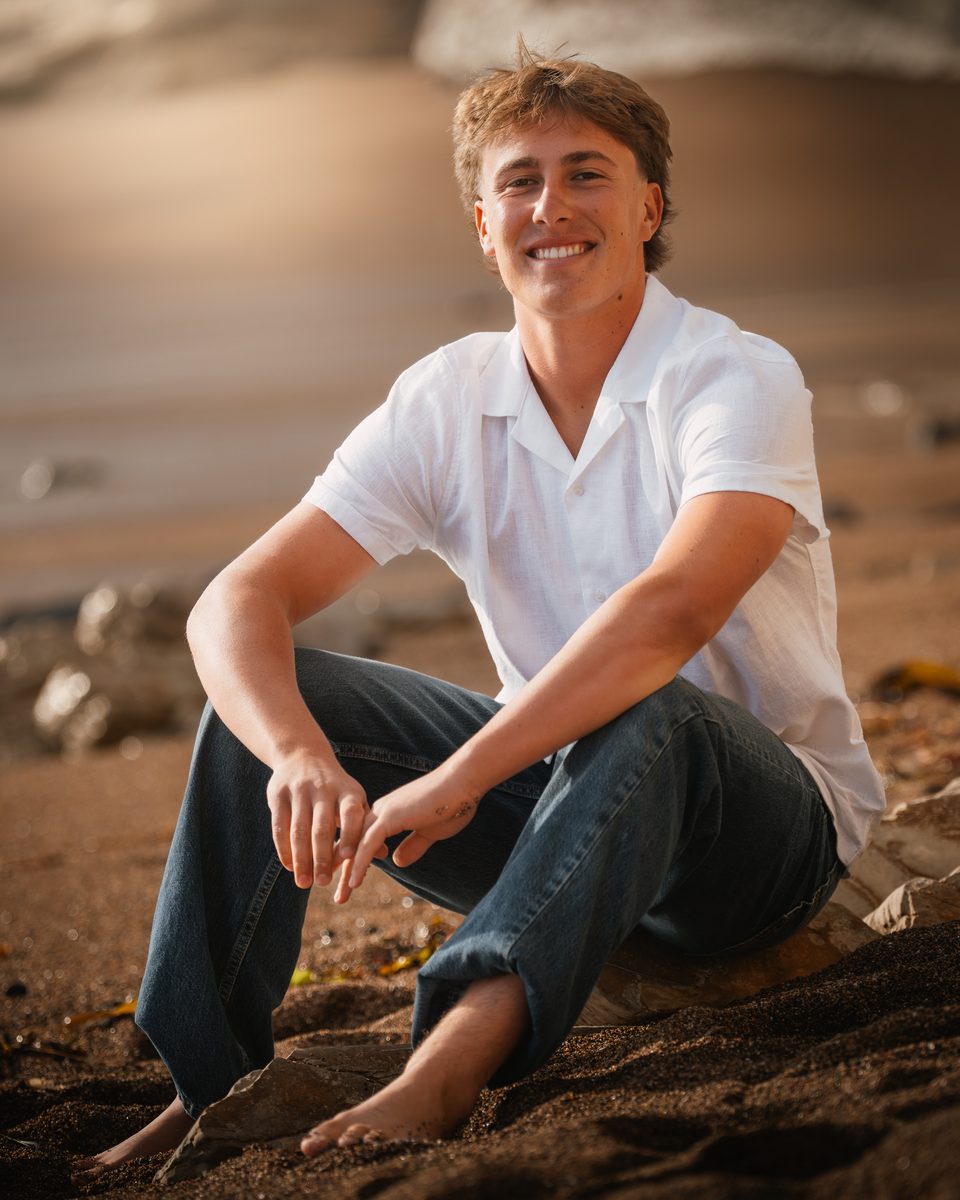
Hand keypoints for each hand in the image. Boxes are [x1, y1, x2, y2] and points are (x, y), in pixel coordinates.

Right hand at [266, 751, 382, 889]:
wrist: (302, 754)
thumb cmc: (336, 788)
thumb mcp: (354, 800)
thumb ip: (364, 827)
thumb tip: (382, 853)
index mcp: (347, 791)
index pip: (351, 814)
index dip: (350, 834)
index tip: (350, 857)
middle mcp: (323, 789)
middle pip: (321, 827)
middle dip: (322, 857)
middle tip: (323, 882)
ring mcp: (299, 790)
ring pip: (299, 830)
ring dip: (301, 859)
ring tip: (304, 882)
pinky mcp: (279, 794)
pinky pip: (279, 826)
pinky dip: (284, 849)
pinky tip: (289, 866)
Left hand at [338, 766, 481, 901]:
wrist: (464, 782)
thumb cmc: (452, 804)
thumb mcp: (429, 832)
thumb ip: (412, 846)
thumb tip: (396, 861)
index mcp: (389, 814)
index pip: (364, 840)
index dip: (355, 861)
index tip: (349, 882)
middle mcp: (381, 811)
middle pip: (353, 843)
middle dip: (343, 869)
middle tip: (337, 895)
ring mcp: (384, 812)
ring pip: (356, 845)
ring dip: (346, 871)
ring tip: (340, 896)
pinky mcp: (391, 816)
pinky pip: (369, 843)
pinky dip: (359, 863)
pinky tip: (354, 881)